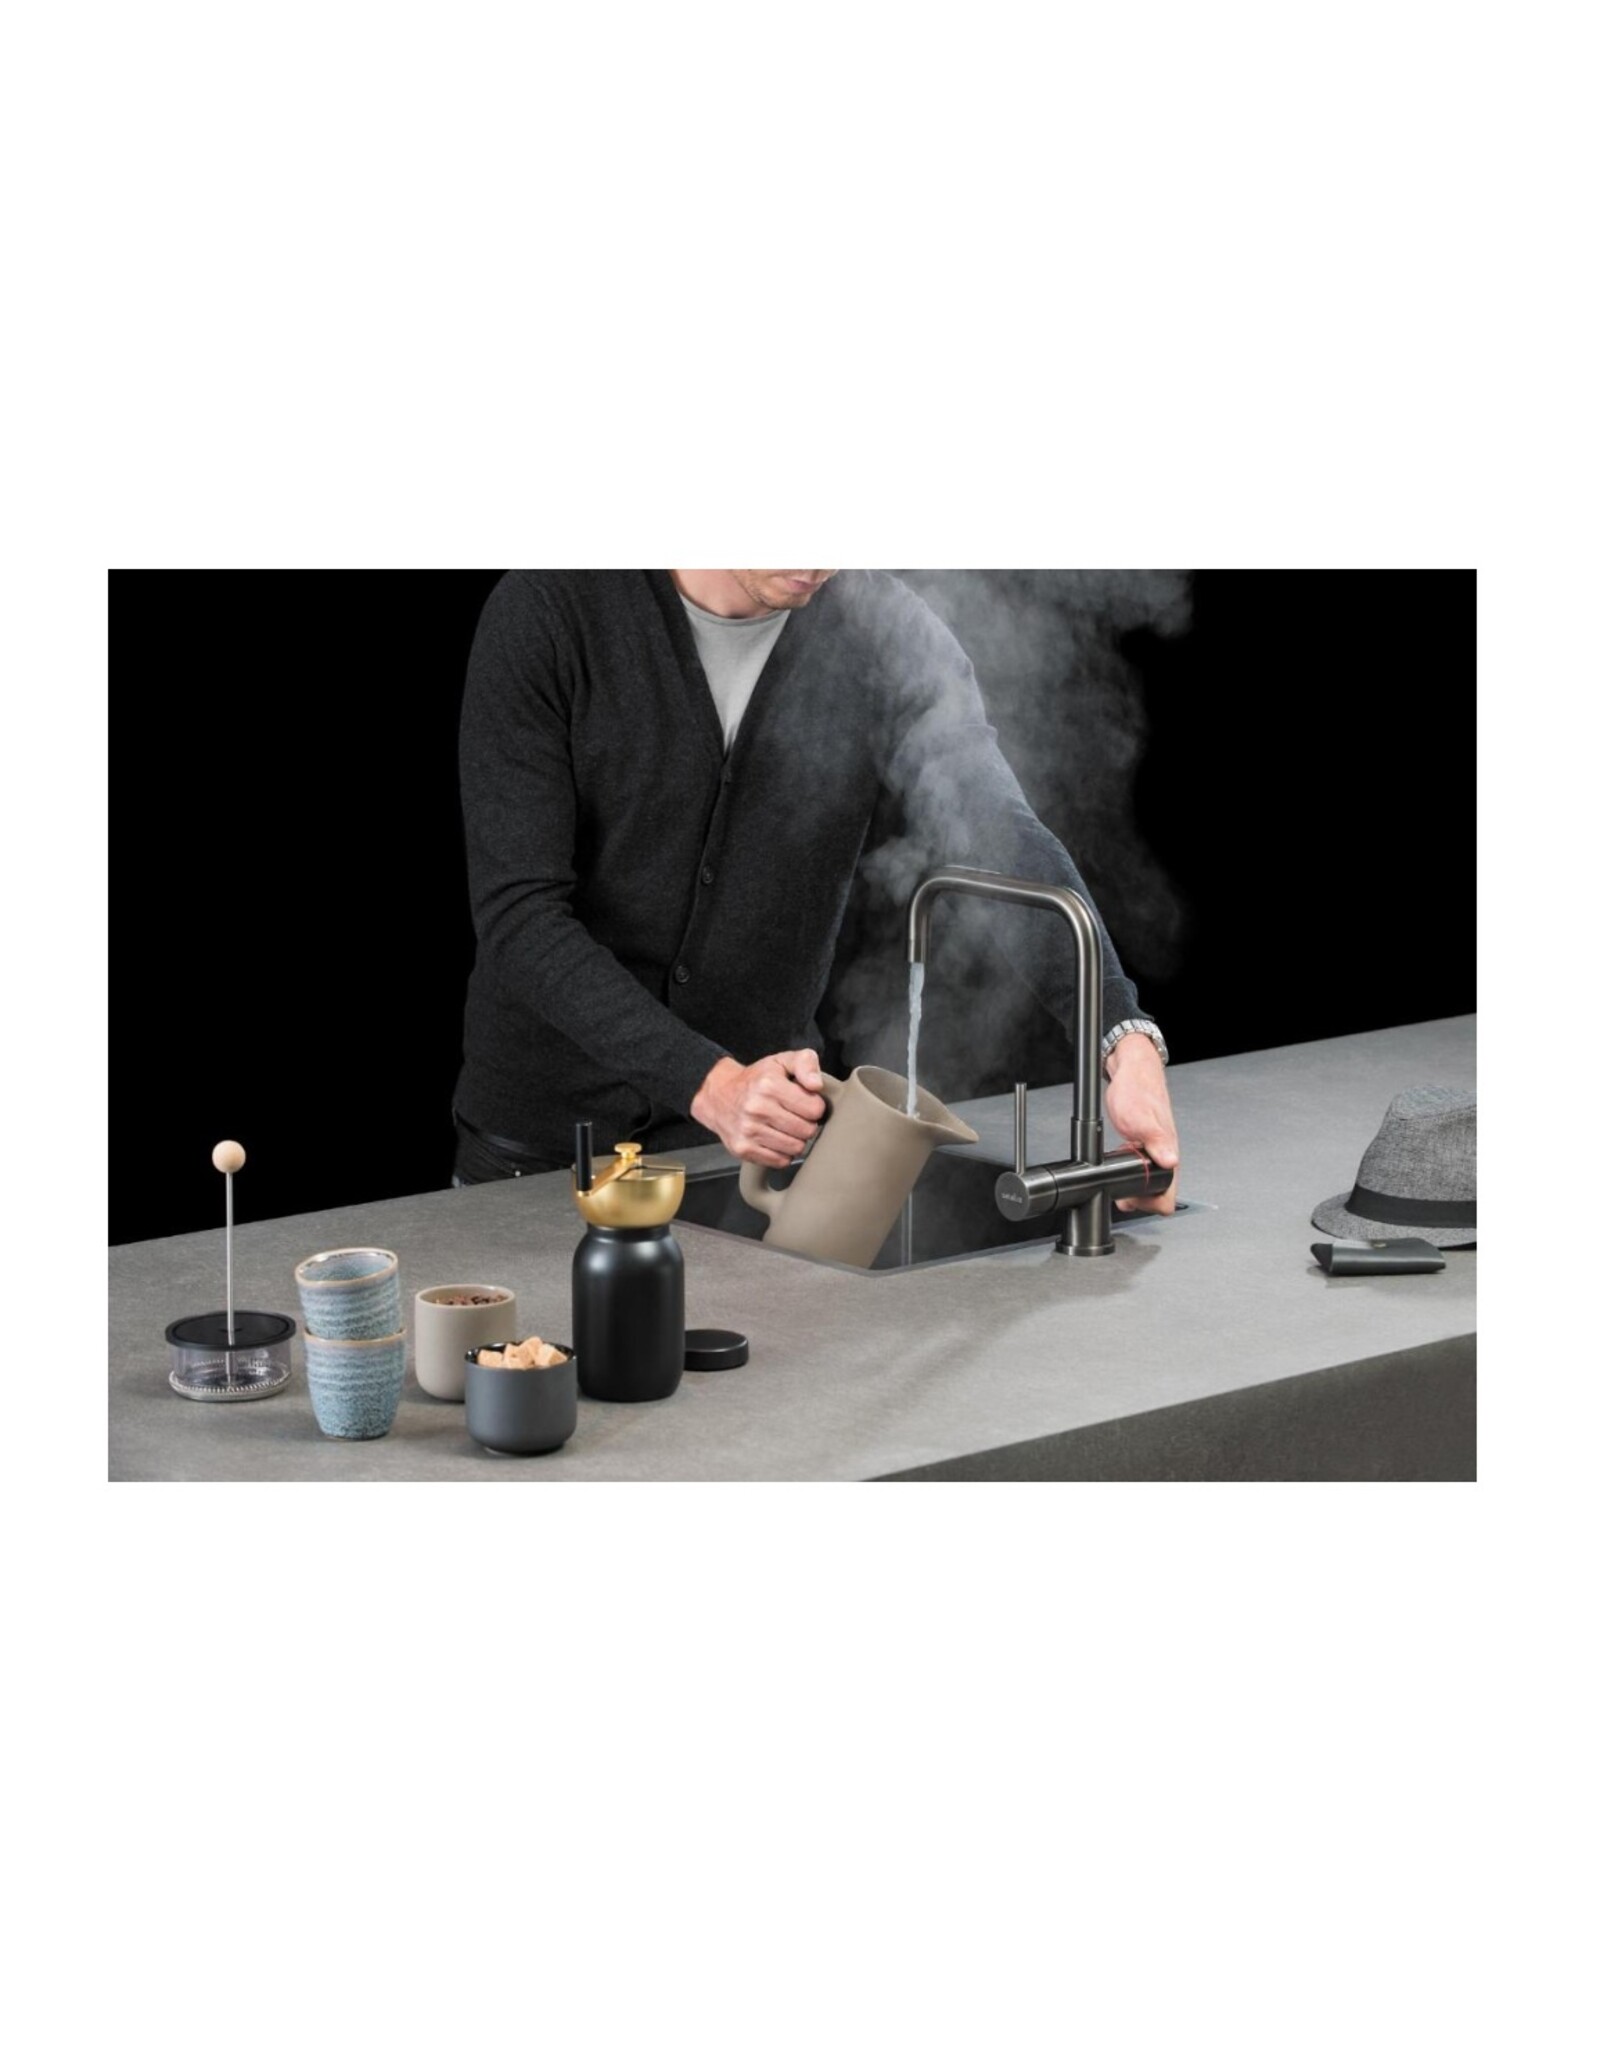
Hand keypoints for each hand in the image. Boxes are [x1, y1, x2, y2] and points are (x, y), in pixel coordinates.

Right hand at [691, 1049, 828, 1167]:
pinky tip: (775, 1138)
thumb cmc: (756, 1080)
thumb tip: (816, 1085)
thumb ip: (806, 1064)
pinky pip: (780, 1161)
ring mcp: (749, 1131)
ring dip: (796, 1139)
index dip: (815, 1106)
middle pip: (807, 1131)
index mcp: (769, 1085)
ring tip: (785, 1127)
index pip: (814, 1109)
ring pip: (796, 1148)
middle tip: (796, 1116)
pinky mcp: (743, 1149)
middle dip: (807, 1124)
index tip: (805, 1103)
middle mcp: (757, 1109)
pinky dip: (783, 1153)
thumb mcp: (782, 1061)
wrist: (718, 1095)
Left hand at [1103, 1034, 1178, 1214]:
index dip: (1151, 1204)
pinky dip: (1128, 1171)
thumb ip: (1157, 1141)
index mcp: (1169, 1153)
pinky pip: (1141, 1168)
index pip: (1169, 1197)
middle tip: (1120, 1190)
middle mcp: (1165, 1155)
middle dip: (1138, 1198)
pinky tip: (1119, 1160)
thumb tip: (1171, 1162)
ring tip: (1118, 1174)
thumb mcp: (1141, 1118)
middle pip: (1158, 1195)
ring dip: (1132, 1185)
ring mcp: (1155, 1152)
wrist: (1131, 1071)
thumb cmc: (1138, 1090)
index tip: (1133, 1197)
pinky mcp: (1144, 1145)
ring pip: (1148, 1183)